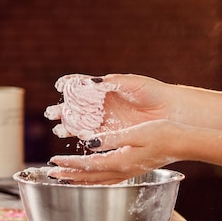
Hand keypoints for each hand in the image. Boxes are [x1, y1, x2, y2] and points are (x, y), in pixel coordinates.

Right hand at [45, 74, 173, 138]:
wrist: (169, 111)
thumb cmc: (152, 93)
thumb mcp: (132, 83)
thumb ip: (112, 82)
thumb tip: (90, 82)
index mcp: (103, 88)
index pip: (80, 85)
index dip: (68, 85)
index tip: (60, 86)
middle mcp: (100, 105)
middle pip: (74, 107)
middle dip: (61, 110)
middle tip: (52, 113)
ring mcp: (104, 120)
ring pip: (79, 123)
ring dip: (67, 127)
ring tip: (59, 130)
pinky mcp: (110, 135)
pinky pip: (92, 136)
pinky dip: (81, 138)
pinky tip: (75, 138)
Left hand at [48, 120, 184, 183]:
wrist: (184, 143)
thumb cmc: (164, 134)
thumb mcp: (136, 132)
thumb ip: (112, 138)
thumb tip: (89, 142)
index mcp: (121, 161)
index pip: (88, 165)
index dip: (70, 165)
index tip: (53, 162)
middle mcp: (122, 170)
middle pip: (90, 177)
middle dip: (69, 175)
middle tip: (51, 174)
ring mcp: (127, 172)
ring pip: (97, 180)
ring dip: (79, 179)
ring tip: (64, 178)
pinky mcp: (132, 169)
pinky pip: (107, 178)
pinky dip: (93, 179)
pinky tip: (88, 176)